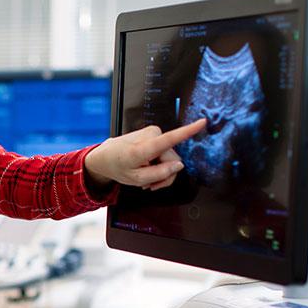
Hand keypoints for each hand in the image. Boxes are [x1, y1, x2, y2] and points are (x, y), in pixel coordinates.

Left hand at [84, 118, 206, 189]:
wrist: (105, 156)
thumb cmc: (118, 166)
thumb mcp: (136, 179)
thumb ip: (160, 175)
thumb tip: (180, 166)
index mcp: (142, 148)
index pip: (168, 139)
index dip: (187, 132)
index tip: (202, 122)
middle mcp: (149, 136)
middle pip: (174, 161)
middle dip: (166, 175)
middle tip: (151, 185)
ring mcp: (153, 132)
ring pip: (171, 158)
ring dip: (161, 170)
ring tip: (146, 178)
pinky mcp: (154, 132)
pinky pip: (166, 151)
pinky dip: (158, 163)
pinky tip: (147, 168)